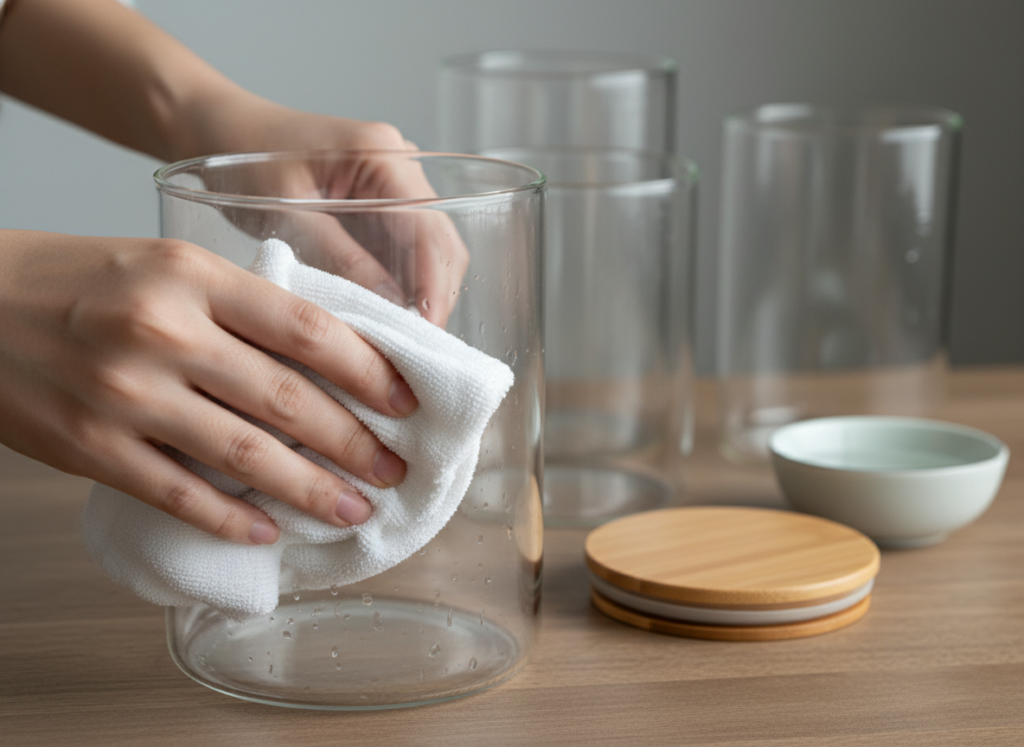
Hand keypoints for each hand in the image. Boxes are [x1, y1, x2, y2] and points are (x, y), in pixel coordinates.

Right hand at [0, 230, 418, 543]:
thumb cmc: (79, 282)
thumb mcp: (166, 266)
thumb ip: (240, 306)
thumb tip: (326, 360)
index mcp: (194, 277)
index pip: (308, 328)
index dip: (370, 371)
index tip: (406, 401)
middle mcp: (166, 331)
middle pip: (289, 399)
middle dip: (355, 443)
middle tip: (394, 468)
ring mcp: (127, 394)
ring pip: (246, 455)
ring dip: (311, 491)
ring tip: (352, 510)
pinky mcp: (92, 448)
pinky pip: (181, 494)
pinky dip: (232, 519)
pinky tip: (268, 532)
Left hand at [182, 97, 469, 325]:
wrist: (218, 130)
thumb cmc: (239, 156)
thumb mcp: (286, 213)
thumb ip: (340, 258)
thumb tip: (388, 306)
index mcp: (380, 153)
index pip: (430, 228)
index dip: (433, 285)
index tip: (425, 331)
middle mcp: (399, 162)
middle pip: (442, 239)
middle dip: (435, 294)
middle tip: (416, 347)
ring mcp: (395, 182)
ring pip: (430, 248)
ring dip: (421, 292)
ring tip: (402, 337)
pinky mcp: (381, 201)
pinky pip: (406, 248)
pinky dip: (402, 282)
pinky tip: (387, 313)